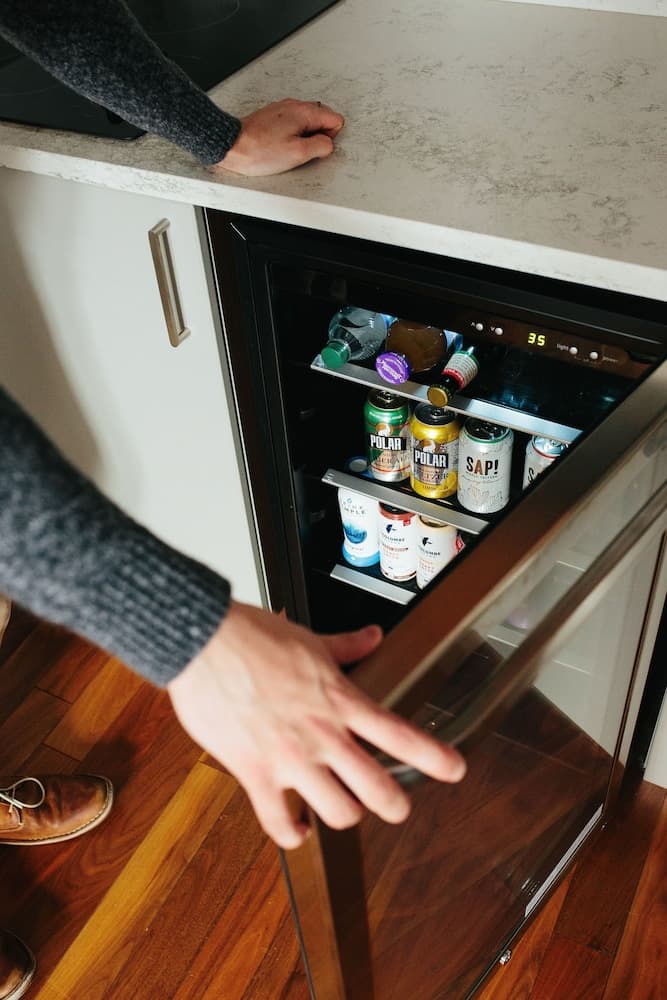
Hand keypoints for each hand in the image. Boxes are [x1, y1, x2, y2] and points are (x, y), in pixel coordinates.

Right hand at [167, 600, 465, 848]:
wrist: (204, 643)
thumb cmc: (251, 637)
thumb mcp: (309, 639)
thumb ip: (347, 645)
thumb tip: (372, 636)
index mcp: (340, 700)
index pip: (401, 734)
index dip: (435, 757)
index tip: (454, 769)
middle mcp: (322, 735)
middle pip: (378, 790)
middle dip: (394, 805)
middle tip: (395, 806)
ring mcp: (291, 759)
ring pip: (339, 814)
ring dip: (344, 816)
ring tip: (342, 810)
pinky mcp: (255, 773)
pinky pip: (280, 823)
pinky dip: (293, 834)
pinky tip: (298, 829)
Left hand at [213, 98, 344, 176]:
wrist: (232, 146)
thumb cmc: (259, 150)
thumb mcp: (298, 153)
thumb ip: (322, 146)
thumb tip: (329, 144)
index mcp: (304, 111)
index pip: (335, 119)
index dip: (329, 138)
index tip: (314, 148)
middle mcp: (294, 106)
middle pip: (321, 120)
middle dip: (317, 138)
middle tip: (300, 151)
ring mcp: (282, 110)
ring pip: (306, 123)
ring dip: (302, 138)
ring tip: (287, 149)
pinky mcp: (272, 118)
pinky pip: (292, 126)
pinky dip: (290, 136)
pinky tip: (279, 146)